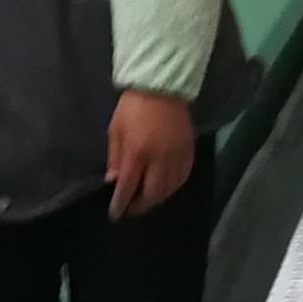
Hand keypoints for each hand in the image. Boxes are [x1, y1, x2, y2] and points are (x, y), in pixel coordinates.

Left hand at [106, 90, 196, 218]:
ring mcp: (176, 156)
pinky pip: (182, 177)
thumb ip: (115, 158)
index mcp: (137, 153)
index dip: (121, 203)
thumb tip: (114, 181)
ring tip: (146, 200)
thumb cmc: (132, 107)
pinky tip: (165, 188)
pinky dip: (173, 187)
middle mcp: (159, 159)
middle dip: (140, 206)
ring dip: (156, 199)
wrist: (162, 87)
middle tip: (131, 209)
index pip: (128, 187)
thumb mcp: (115, 130)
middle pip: (152, 194)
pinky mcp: (188, 152)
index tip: (116, 214)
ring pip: (169, 189)